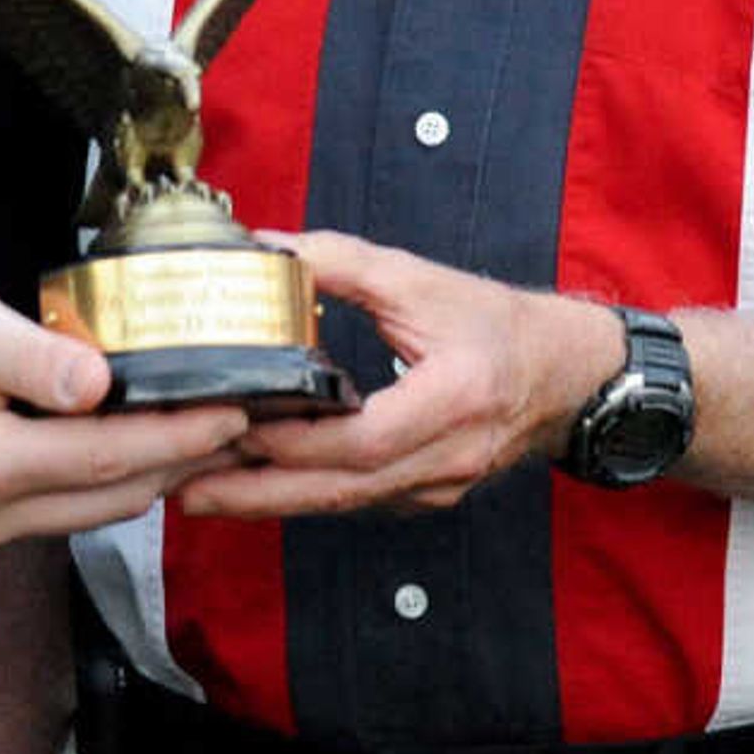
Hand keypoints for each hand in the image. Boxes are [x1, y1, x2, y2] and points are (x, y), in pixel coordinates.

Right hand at [0, 282, 248, 545]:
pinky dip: (123, 479)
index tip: (233, 411)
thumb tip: (101, 384)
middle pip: (113, 497)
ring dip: (161, 474)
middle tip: (248, 423)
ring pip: (100, 511)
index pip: (104, 458)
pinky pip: (76, 509)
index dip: (176, 437)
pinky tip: (158, 445)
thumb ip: (36, 357)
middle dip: (186, 461)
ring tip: (216, 433)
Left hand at [167, 232, 621, 519]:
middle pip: (342, 490)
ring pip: (345, 505)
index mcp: (456, 396)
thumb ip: (341, 264)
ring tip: (203, 491)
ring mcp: (441, 485)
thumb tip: (267, 249)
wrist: (564, 371)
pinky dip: (308, 494)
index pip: (364, 438)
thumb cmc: (496, 323)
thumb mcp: (420, 279)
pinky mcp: (429, 496)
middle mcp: (450, 453)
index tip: (233, 426)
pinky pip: (359, 501)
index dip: (296, 440)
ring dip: (273, 501)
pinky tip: (261, 484)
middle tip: (189, 489)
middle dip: (260, 495)